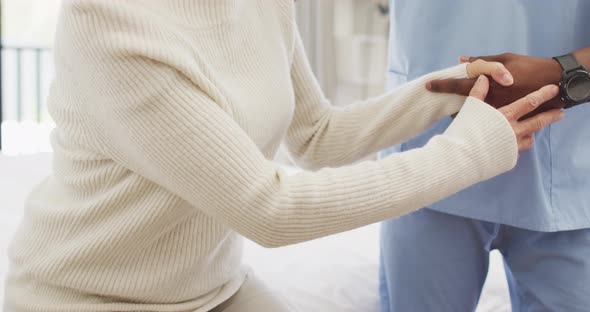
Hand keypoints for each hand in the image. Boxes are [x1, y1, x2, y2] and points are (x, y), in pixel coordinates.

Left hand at [428, 53, 563, 118]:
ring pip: (473, 119)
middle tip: (443, 105)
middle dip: (450, 107)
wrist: (553, 83)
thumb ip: (481, 61)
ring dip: (465, 116)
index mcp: (487, 85)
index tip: (429, 85)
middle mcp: (490, 102)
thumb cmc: (528, 68)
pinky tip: (478, 121)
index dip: (442, 85)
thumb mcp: (504, 59)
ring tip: (460, 114)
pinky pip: (487, 125)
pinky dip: (480, 122)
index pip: (458, 86)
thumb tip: (462, 60)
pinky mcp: (506, 122)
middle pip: (461, 107)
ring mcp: (498, 115)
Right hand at [469, 75, 563, 150]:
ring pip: (530, 138)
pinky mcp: (509, 159)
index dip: (543, 94)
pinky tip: (514, 144)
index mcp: (506, 117)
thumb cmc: (464, 131)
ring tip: (534, 129)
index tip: (554, 89)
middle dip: (551, 116)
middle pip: (538, 122)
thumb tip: (483, 78)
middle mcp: (514, 131)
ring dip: (533, 132)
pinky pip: (518, 151)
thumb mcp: (470, 108)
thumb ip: (479, 92)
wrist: (461, 158)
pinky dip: (518, 145)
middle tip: (560, 112)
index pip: (530, 102)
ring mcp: (513, 147)